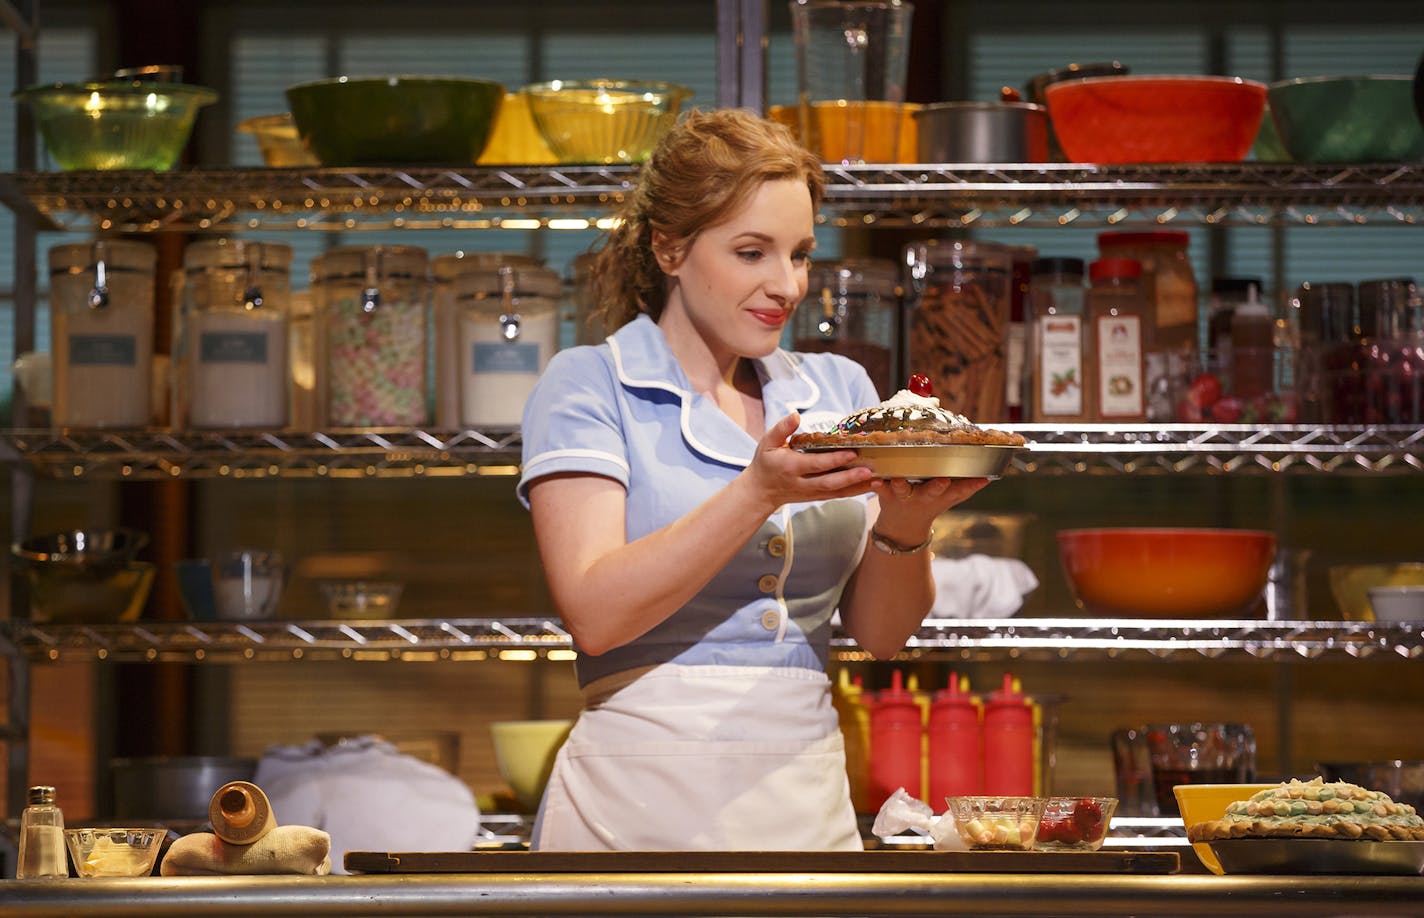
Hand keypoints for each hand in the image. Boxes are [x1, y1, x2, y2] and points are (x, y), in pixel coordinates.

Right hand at [740, 412, 876, 512]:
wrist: (761, 491)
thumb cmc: (766, 462)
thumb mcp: (768, 442)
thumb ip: (782, 428)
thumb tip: (796, 415)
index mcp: (790, 467)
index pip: (815, 464)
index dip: (834, 460)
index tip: (851, 452)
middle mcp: (802, 483)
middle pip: (829, 482)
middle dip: (850, 478)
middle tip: (870, 470)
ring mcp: (811, 493)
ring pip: (837, 492)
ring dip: (859, 487)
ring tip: (879, 480)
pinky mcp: (817, 497)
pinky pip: (838, 496)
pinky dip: (855, 492)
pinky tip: (871, 486)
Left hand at [869, 475, 990, 543]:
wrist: (902, 527)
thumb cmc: (930, 503)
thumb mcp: (950, 498)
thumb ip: (969, 487)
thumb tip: (991, 474)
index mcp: (942, 495)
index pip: (960, 490)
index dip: (971, 485)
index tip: (982, 478)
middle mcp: (925, 496)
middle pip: (933, 492)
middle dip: (938, 487)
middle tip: (943, 481)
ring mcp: (905, 496)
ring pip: (904, 490)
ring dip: (901, 485)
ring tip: (898, 480)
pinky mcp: (886, 494)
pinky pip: (880, 489)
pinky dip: (876, 485)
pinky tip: (873, 480)